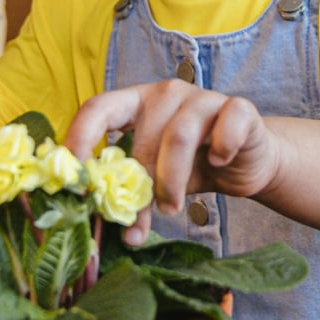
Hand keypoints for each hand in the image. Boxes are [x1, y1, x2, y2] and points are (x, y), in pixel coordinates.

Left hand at [63, 81, 283, 244]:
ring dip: (171, 180)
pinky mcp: (239, 108)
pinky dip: (221, 149)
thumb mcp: (156, 178)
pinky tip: (218, 162)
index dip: (81, 137)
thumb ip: (130, 190)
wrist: (246, 163)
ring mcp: (204, 97)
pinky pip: (226, 126)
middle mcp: (167, 93)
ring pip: (178, 136)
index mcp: (137, 103)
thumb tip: (100, 226)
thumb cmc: (194, 167)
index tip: (73, 178)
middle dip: (138, 187)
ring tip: (171, 208)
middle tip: (139, 223)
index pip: (99, 108)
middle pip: (142, 137)